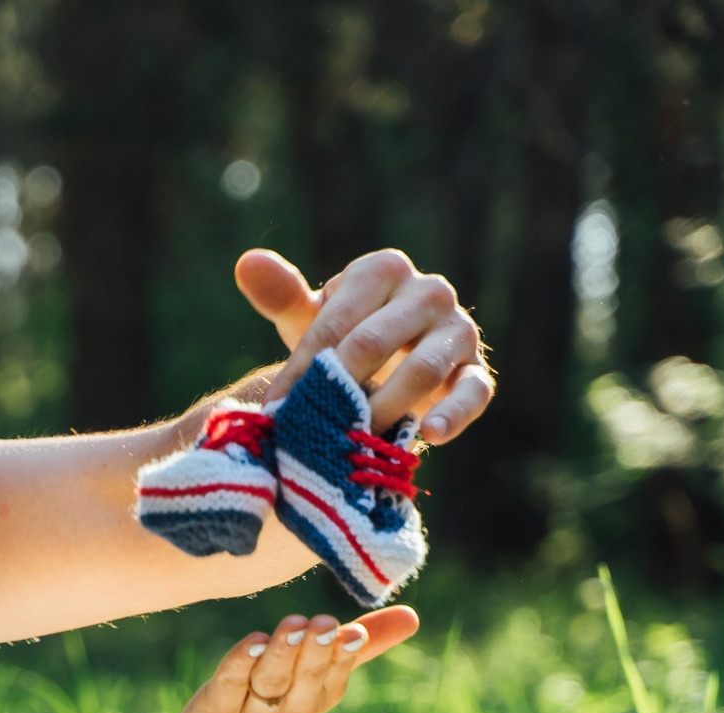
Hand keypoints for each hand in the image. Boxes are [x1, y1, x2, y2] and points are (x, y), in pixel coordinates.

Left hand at [168, 607, 419, 712]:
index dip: (343, 656)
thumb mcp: (317, 685)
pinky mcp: (214, 710)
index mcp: (315, 702)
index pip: (333, 679)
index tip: (354, 634)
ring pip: (269, 682)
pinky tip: (252, 641)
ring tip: (294, 624)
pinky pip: (229, 685)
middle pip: (304, 681)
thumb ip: (357, 649)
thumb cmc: (272, 712)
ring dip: (282, 653)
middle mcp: (287, 712)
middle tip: (326, 624)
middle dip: (316, 653)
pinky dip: (240, 664)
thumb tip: (412, 617)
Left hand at [235, 249, 492, 445]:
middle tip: (310, 427)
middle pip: (374, 342)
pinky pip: (473, 391)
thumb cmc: (345, 337)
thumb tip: (246, 262)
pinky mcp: (477, 369)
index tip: (275, 407)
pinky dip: (453, 414)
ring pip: (423, 369)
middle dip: (338, 388)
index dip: (302, 366)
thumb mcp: (313, 318)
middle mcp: (429, 291)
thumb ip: (282, 295)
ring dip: (385, 407)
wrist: (390, 367)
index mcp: (384, 269)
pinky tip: (429, 435)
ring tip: (354, 439)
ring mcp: (458, 330)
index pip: (336, 321)